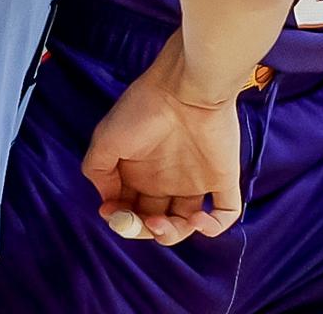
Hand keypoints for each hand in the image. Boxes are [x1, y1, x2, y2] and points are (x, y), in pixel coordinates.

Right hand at [81, 34, 244, 246]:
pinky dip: (213, 228)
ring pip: (185, 225)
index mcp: (140, 171)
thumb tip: (107, 201)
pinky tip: (198, 219)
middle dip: (143, 231)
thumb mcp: (105, 138)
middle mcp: (167, 179)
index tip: (112, 211)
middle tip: (140, 221)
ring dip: (172, 236)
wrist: (185, 86)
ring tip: (163, 223)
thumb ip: (97, 171)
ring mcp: (196, 180)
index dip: (120, 220)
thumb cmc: (143, 109)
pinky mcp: (223, 177)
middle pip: (155, 222)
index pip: (130, 210)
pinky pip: (225, 214)